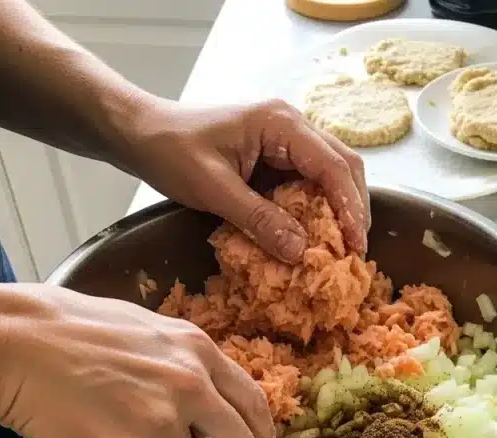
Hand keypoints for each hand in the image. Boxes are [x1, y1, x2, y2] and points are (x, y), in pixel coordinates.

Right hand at [0, 282, 273, 437]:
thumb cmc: (65, 330)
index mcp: (197, 349)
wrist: (14, 344)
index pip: (254, 401)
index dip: (259, 434)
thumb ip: (182, 362)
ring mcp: (163, 418)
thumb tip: (205, 398)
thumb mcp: (143, 329)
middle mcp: (191, 383)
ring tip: (121, 437)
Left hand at [122, 98, 370, 263]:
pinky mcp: (275, 160)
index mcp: (281, 124)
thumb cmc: (170, 150)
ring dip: (338, 212)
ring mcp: (285, 142)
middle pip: (343, 167)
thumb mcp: (212, 188)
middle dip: (354, 210)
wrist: (141, 133)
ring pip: (331, 176)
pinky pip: (308, 185)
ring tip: (339, 250)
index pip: (334, 165)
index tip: (355, 247)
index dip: (350, 208)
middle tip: (354, 253)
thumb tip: (300, 250)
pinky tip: (314, 239)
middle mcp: (292, 127)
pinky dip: (317, 212)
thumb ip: (258, 218)